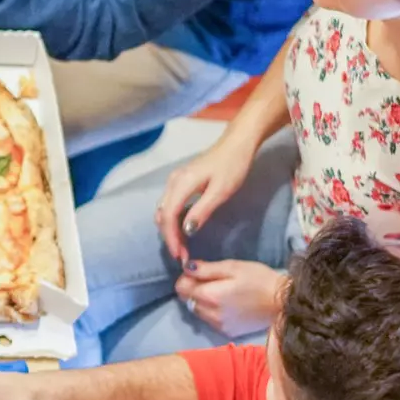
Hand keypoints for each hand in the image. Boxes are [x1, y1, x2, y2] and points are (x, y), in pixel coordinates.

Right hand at [155, 133, 259, 259]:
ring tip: (182, 246)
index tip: (179, 255)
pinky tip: (183, 229)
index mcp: (181, 183)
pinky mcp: (180, 181)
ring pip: (164, 210)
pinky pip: (170, 205)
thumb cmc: (233, 166)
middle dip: (169, 237)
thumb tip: (186, 231)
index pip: (168, 216)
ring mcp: (175, 180)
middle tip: (181, 255)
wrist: (237, 144)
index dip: (171, 237)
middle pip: (162, 215)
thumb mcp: (221, 191)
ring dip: (170, 230)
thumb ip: (201, 211)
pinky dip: (173, 220)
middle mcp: (173, 182)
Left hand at [174, 260, 284, 338]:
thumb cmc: (260, 280)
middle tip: (213, 281)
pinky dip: (212, 312)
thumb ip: (206, 269)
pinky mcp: (228, 332)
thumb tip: (186, 268)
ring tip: (222, 293)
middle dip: (193, 289)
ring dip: (202, 301)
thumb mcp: (233, 267)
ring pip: (197, 311)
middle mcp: (210, 314)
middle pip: (187, 300)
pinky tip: (228, 305)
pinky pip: (209, 320)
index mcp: (210, 296)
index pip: (181, 288)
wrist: (284, 303)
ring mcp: (219, 326)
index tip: (200, 273)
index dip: (187, 278)